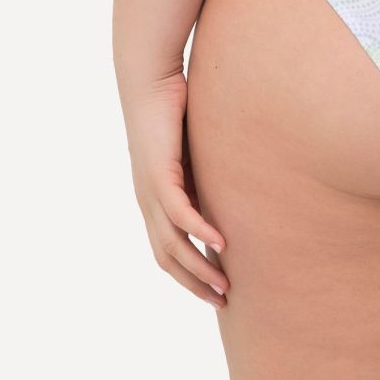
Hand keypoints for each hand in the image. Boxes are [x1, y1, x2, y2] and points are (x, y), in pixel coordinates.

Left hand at [121, 70, 229, 310]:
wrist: (149, 79)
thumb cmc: (172, 108)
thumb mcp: (194, 150)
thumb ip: (205, 173)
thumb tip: (232, 185)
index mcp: (153, 200)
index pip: (168, 251)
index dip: (189, 274)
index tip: (215, 291)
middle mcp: (148, 202)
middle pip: (167, 257)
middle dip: (195, 283)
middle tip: (223, 301)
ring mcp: (150, 190)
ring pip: (172, 243)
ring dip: (199, 268)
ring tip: (225, 285)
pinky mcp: (159, 173)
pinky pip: (179, 212)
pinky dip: (199, 231)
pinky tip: (219, 244)